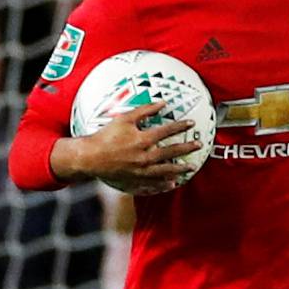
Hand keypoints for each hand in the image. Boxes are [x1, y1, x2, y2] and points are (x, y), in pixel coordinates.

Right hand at [57, 102, 197, 195]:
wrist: (90, 158)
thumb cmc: (105, 136)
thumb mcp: (124, 119)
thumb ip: (144, 111)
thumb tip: (162, 103)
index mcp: (142, 140)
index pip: (167, 131)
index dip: (180, 126)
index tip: (191, 123)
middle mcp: (144, 157)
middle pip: (171, 152)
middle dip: (186, 148)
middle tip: (198, 145)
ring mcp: (140, 171)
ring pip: (165, 171)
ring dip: (179, 169)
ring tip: (190, 168)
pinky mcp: (134, 181)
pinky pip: (152, 184)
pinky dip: (163, 185)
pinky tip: (172, 184)